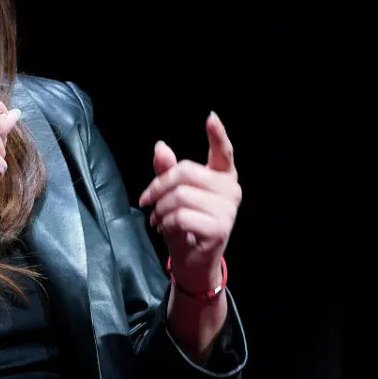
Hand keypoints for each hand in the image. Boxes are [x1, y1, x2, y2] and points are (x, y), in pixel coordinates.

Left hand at [138, 111, 241, 293]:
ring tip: (158, 218)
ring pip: (180, 195)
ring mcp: (228, 209)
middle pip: (185, 172)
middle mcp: (231, 190)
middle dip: (158, 186)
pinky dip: (166, 222)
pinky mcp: (220, 227)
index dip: (218, 135)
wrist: (193, 261)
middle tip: (146, 200)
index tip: (211, 117)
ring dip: (160, 208)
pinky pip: (181, 216)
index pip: (224, 152)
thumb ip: (168, 171)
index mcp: (222, 177)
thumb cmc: (184, 224)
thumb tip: (160, 146)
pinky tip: (166, 229)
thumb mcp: (173, 195)